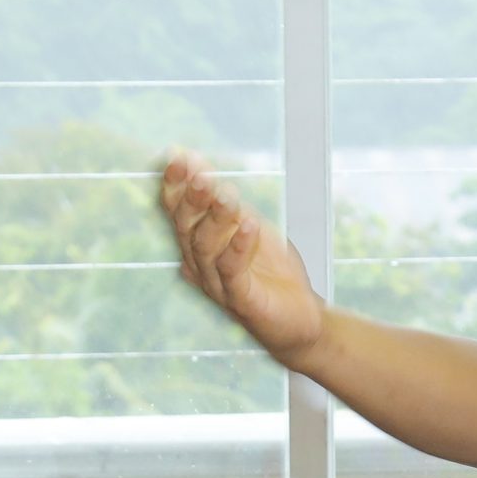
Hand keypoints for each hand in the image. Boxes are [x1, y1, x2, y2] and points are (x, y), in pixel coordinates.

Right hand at [159, 150, 326, 364]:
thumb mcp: (251, 230)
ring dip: (216, 218)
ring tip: (229, 195)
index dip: (175, 184)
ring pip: (205, 247)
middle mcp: (199, 264)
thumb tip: (199, 165)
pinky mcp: (239, 301)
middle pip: (185, 227)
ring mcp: (216, 284)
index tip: (178, 156)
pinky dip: (238, 246)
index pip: (176, 211)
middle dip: (192, 198)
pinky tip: (249, 225)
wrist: (301, 321)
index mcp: (197, 244)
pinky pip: (231, 271)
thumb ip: (228, 203)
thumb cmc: (273, 274)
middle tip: (204, 175)